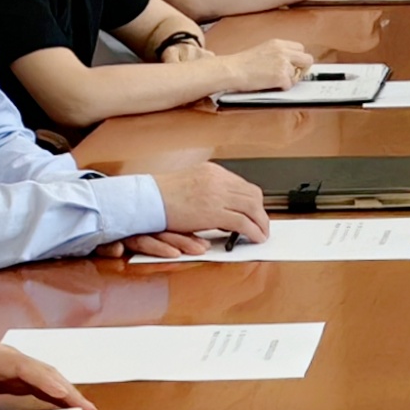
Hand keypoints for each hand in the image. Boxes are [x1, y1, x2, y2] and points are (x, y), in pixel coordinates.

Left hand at [0, 331, 89, 409]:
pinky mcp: (13, 375)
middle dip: (68, 392)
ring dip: (66, 394)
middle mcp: (9, 358)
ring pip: (46, 378)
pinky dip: (55, 396)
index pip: (27, 369)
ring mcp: (13, 366)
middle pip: (45, 373)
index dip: (49, 383)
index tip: (67, 395)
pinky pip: (39, 384)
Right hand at [155, 161, 273, 242]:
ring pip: (252, 208)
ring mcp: (216, 194)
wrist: (146, 200)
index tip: (256, 211)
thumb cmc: (160, 196)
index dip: (253, 201)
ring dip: (261, 222)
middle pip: (252, 195)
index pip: (242, 184)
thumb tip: (222, 203)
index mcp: (212, 171)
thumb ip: (207, 191)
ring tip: (262, 233)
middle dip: (261, 212)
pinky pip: (243, 222)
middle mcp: (217, 179)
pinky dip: (254, 231)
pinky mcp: (214, 212)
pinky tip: (256, 238)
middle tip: (263, 224)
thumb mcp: (189, 185)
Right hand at [209, 37, 317, 94]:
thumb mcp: (262, 50)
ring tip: (273, 80)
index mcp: (278, 43)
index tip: (294, 66)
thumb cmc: (241, 63)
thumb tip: (289, 63)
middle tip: (292, 75)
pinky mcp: (281, 76)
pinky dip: (282, 88)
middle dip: (302, 69)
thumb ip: (277, 54)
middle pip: (307, 59)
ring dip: (289, 80)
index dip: (298, 59)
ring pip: (298, 75)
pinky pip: (289, 85)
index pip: (300, 48)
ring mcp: (283, 63)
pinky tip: (270, 85)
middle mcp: (283, 51)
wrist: (232, 70)